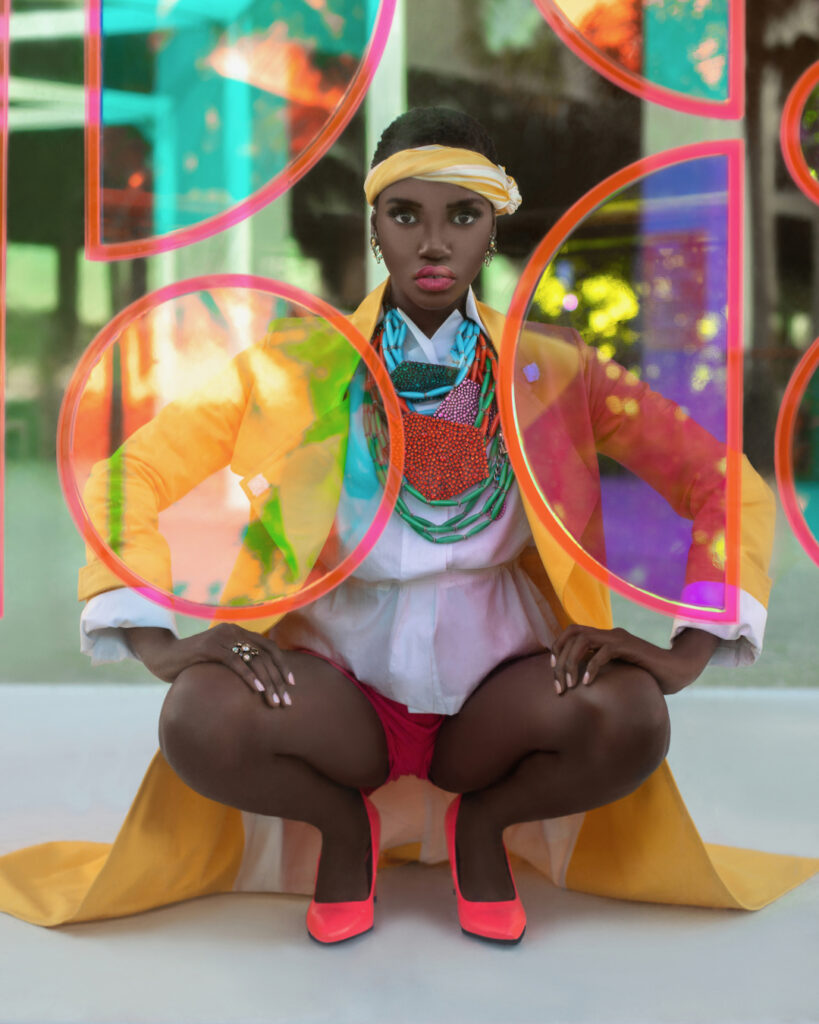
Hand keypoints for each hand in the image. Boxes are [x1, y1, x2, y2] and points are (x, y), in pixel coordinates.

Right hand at [123, 624, 295, 708]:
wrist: (162, 656)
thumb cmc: (192, 665)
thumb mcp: (220, 663)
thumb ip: (238, 666)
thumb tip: (261, 685)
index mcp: (239, 633)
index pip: (270, 648)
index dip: (283, 666)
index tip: (292, 685)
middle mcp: (233, 631)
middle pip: (266, 655)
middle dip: (279, 680)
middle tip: (287, 702)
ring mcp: (222, 637)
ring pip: (254, 660)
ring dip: (268, 683)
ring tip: (275, 701)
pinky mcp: (210, 646)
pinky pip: (235, 661)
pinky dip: (249, 676)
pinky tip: (257, 691)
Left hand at [550, 625, 719, 695]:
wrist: (676, 671)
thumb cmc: (647, 675)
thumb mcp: (617, 670)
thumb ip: (600, 668)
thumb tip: (577, 681)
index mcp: (604, 636)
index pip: (571, 632)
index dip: (557, 648)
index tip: (553, 671)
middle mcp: (609, 633)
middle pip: (572, 635)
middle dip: (560, 660)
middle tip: (558, 686)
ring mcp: (618, 638)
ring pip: (583, 640)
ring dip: (571, 663)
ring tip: (570, 686)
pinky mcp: (628, 647)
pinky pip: (603, 652)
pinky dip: (591, 667)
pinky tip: (587, 684)